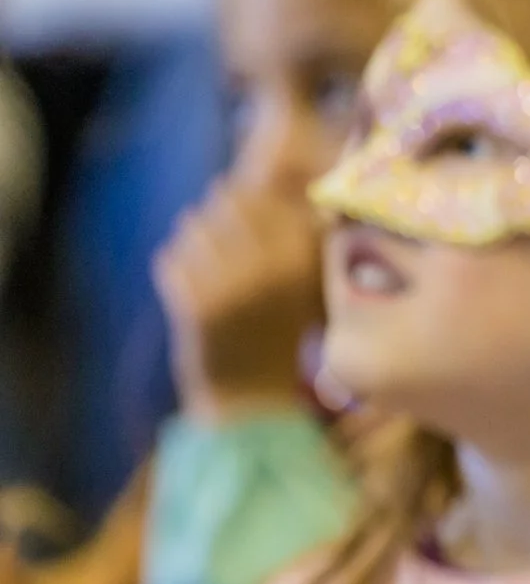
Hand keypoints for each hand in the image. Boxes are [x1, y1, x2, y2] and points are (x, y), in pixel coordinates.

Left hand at [154, 178, 323, 421]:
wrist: (253, 401)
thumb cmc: (280, 336)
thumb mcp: (305, 283)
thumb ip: (294, 234)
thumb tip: (260, 182)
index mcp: (306, 257)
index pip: (265, 194)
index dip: (250, 200)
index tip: (250, 224)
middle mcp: (273, 266)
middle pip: (226, 199)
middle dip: (218, 214)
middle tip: (224, 243)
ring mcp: (233, 285)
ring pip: (192, 226)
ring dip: (193, 240)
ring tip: (207, 266)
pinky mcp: (196, 305)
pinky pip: (169, 259)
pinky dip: (173, 270)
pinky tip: (191, 291)